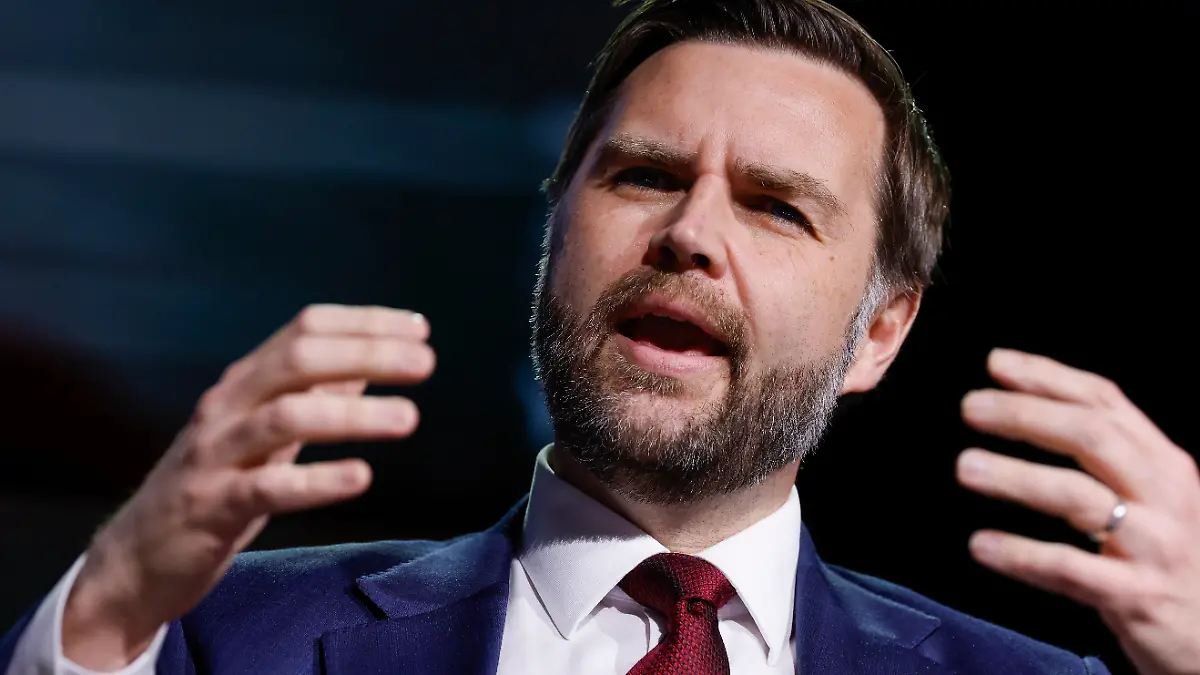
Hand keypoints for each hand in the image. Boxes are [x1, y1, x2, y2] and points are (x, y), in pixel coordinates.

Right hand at [61, 305, 434, 669]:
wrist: (138, 556)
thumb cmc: (217, 483)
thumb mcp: (267, 432)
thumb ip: (314, 394)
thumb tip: (371, 360)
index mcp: (246, 381)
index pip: (305, 329)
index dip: (364, 323)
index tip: (419, 328)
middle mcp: (228, 406)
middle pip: (298, 360)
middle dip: (366, 354)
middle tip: (425, 363)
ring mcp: (217, 454)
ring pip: (285, 417)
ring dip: (353, 415)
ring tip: (409, 418)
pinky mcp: (213, 506)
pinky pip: (268, 488)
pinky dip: (317, 480)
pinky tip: (360, 477)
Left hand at [956, 348, 1199, 674]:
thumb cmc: (1168, 559)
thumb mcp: (1154, 498)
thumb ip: (1109, 458)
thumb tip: (1029, 409)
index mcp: (1164, 463)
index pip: (1105, 402)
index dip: (1049, 377)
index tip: (996, 362)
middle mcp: (1165, 496)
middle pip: (1092, 437)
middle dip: (1026, 415)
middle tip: (971, 407)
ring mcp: (1153, 547)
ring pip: (1079, 498)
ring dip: (1016, 478)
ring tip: (964, 466)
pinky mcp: (1136, 597)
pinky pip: (1070, 568)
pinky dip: (1021, 554)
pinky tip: (981, 545)